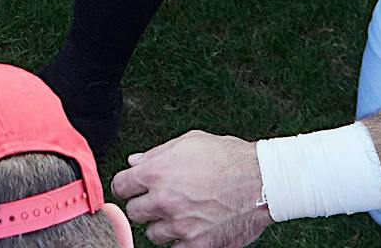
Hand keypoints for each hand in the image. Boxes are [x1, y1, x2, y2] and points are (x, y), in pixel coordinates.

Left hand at [113, 131, 269, 247]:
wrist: (259, 181)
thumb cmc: (225, 157)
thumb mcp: (187, 143)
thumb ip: (156, 154)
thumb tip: (134, 162)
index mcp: (156, 172)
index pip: (120, 186)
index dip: (125, 187)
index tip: (131, 190)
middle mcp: (164, 200)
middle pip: (134, 213)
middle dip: (143, 206)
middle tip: (157, 202)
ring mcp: (180, 226)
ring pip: (152, 234)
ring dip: (161, 226)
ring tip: (178, 215)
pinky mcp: (198, 245)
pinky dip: (180, 242)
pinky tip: (190, 229)